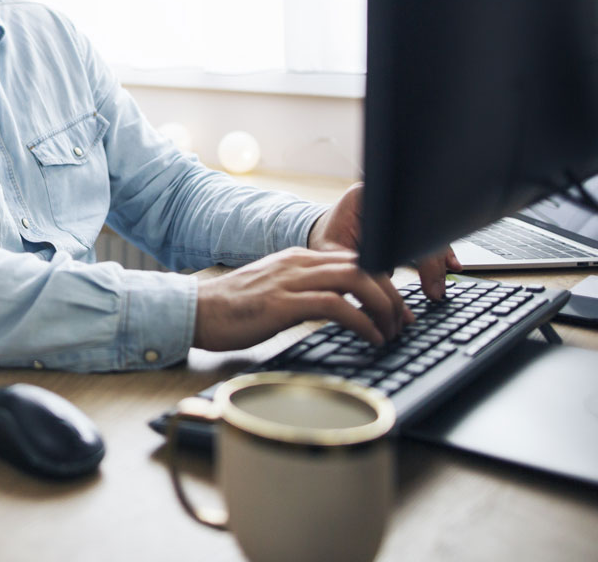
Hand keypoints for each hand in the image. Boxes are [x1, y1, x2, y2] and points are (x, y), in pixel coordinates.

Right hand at [192, 247, 410, 350]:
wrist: (194, 311)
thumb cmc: (232, 310)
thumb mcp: (274, 293)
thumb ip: (302, 293)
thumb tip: (336, 309)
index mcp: (296, 259)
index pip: (353, 259)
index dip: (382, 281)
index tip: (397, 308)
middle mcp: (297, 263)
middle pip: (362, 265)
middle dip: (391, 294)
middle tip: (403, 322)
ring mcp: (289, 280)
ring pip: (355, 279)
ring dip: (382, 306)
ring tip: (392, 331)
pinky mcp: (282, 303)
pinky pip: (336, 305)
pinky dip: (362, 321)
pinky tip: (371, 338)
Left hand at [308, 182, 462, 301]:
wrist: (321, 232)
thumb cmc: (324, 243)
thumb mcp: (333, 255)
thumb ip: (358, 272)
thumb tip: (385, 300)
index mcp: (365, 196)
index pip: (403, 225)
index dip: (420, 256)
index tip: (428, 282)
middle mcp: (384, 195)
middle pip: (419, 227)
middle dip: (432, 262)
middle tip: (435, 291)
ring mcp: (397, 204)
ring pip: (426, 231)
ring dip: (438, 260)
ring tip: (439, 286)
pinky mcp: (403, 217)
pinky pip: (426, 233)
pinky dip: (438, 252)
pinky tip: (451, 265)